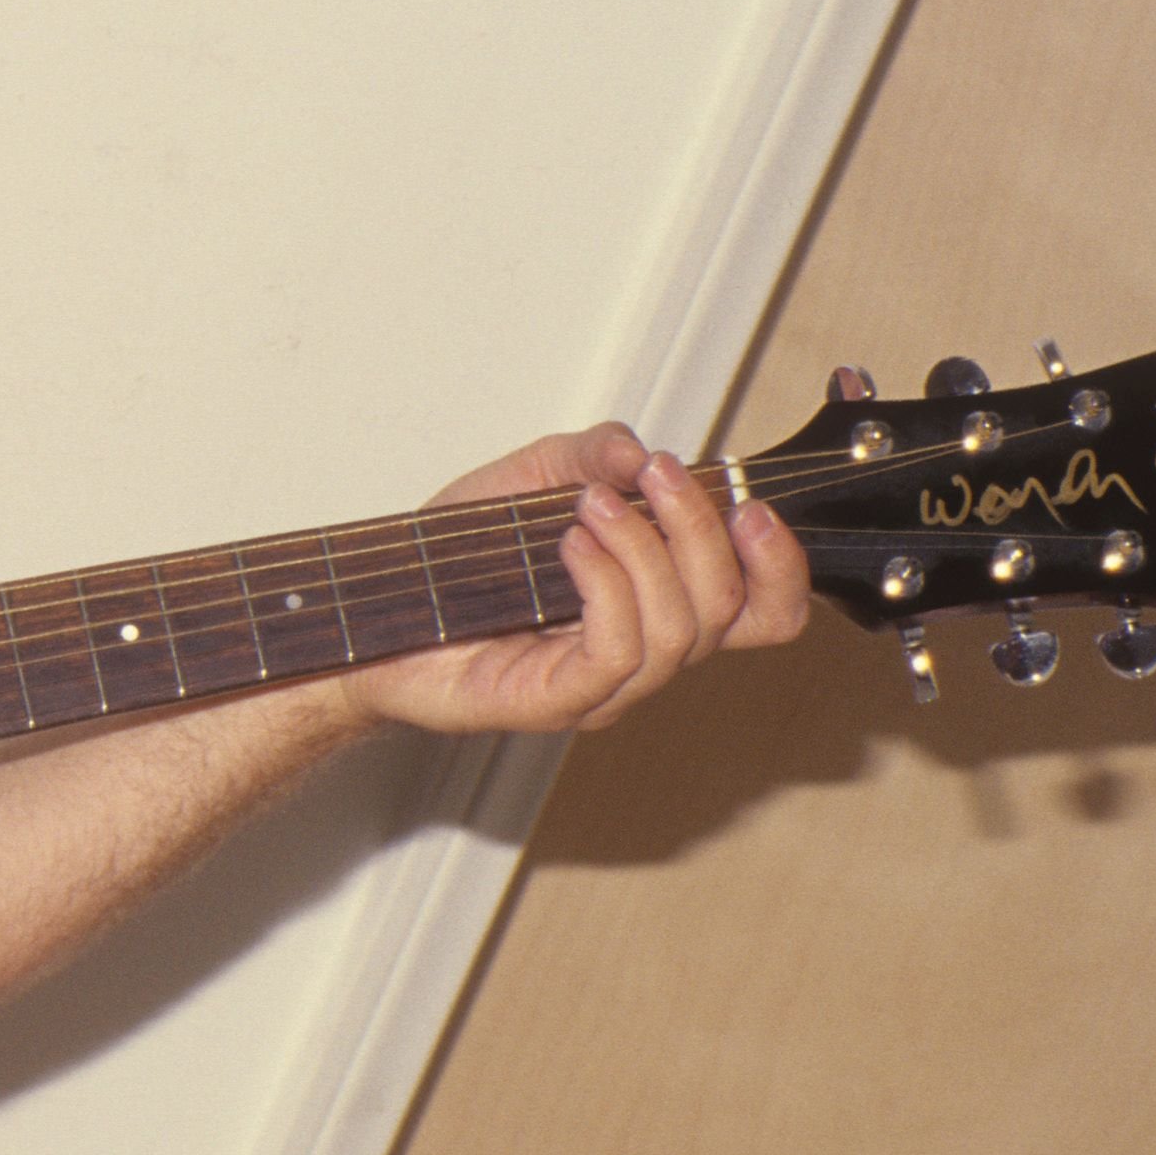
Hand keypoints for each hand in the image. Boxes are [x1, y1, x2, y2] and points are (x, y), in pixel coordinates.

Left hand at [342, 423, 810, 737]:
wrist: (372, 611)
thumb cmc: (451, 561)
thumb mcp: (527, 479)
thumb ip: (591, 454)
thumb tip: (639, 452)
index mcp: (656, 605)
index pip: (764, 610)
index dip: (782, 564)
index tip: (750, 503)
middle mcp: (642, 653)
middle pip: (730, 609)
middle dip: (699, 528)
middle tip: (650, 477)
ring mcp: (601, 686)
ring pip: (678, 629)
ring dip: (644, 549)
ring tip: (587, 506)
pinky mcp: (554, 702)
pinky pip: (617, 652)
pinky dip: (607, 586)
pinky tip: (570, 547)